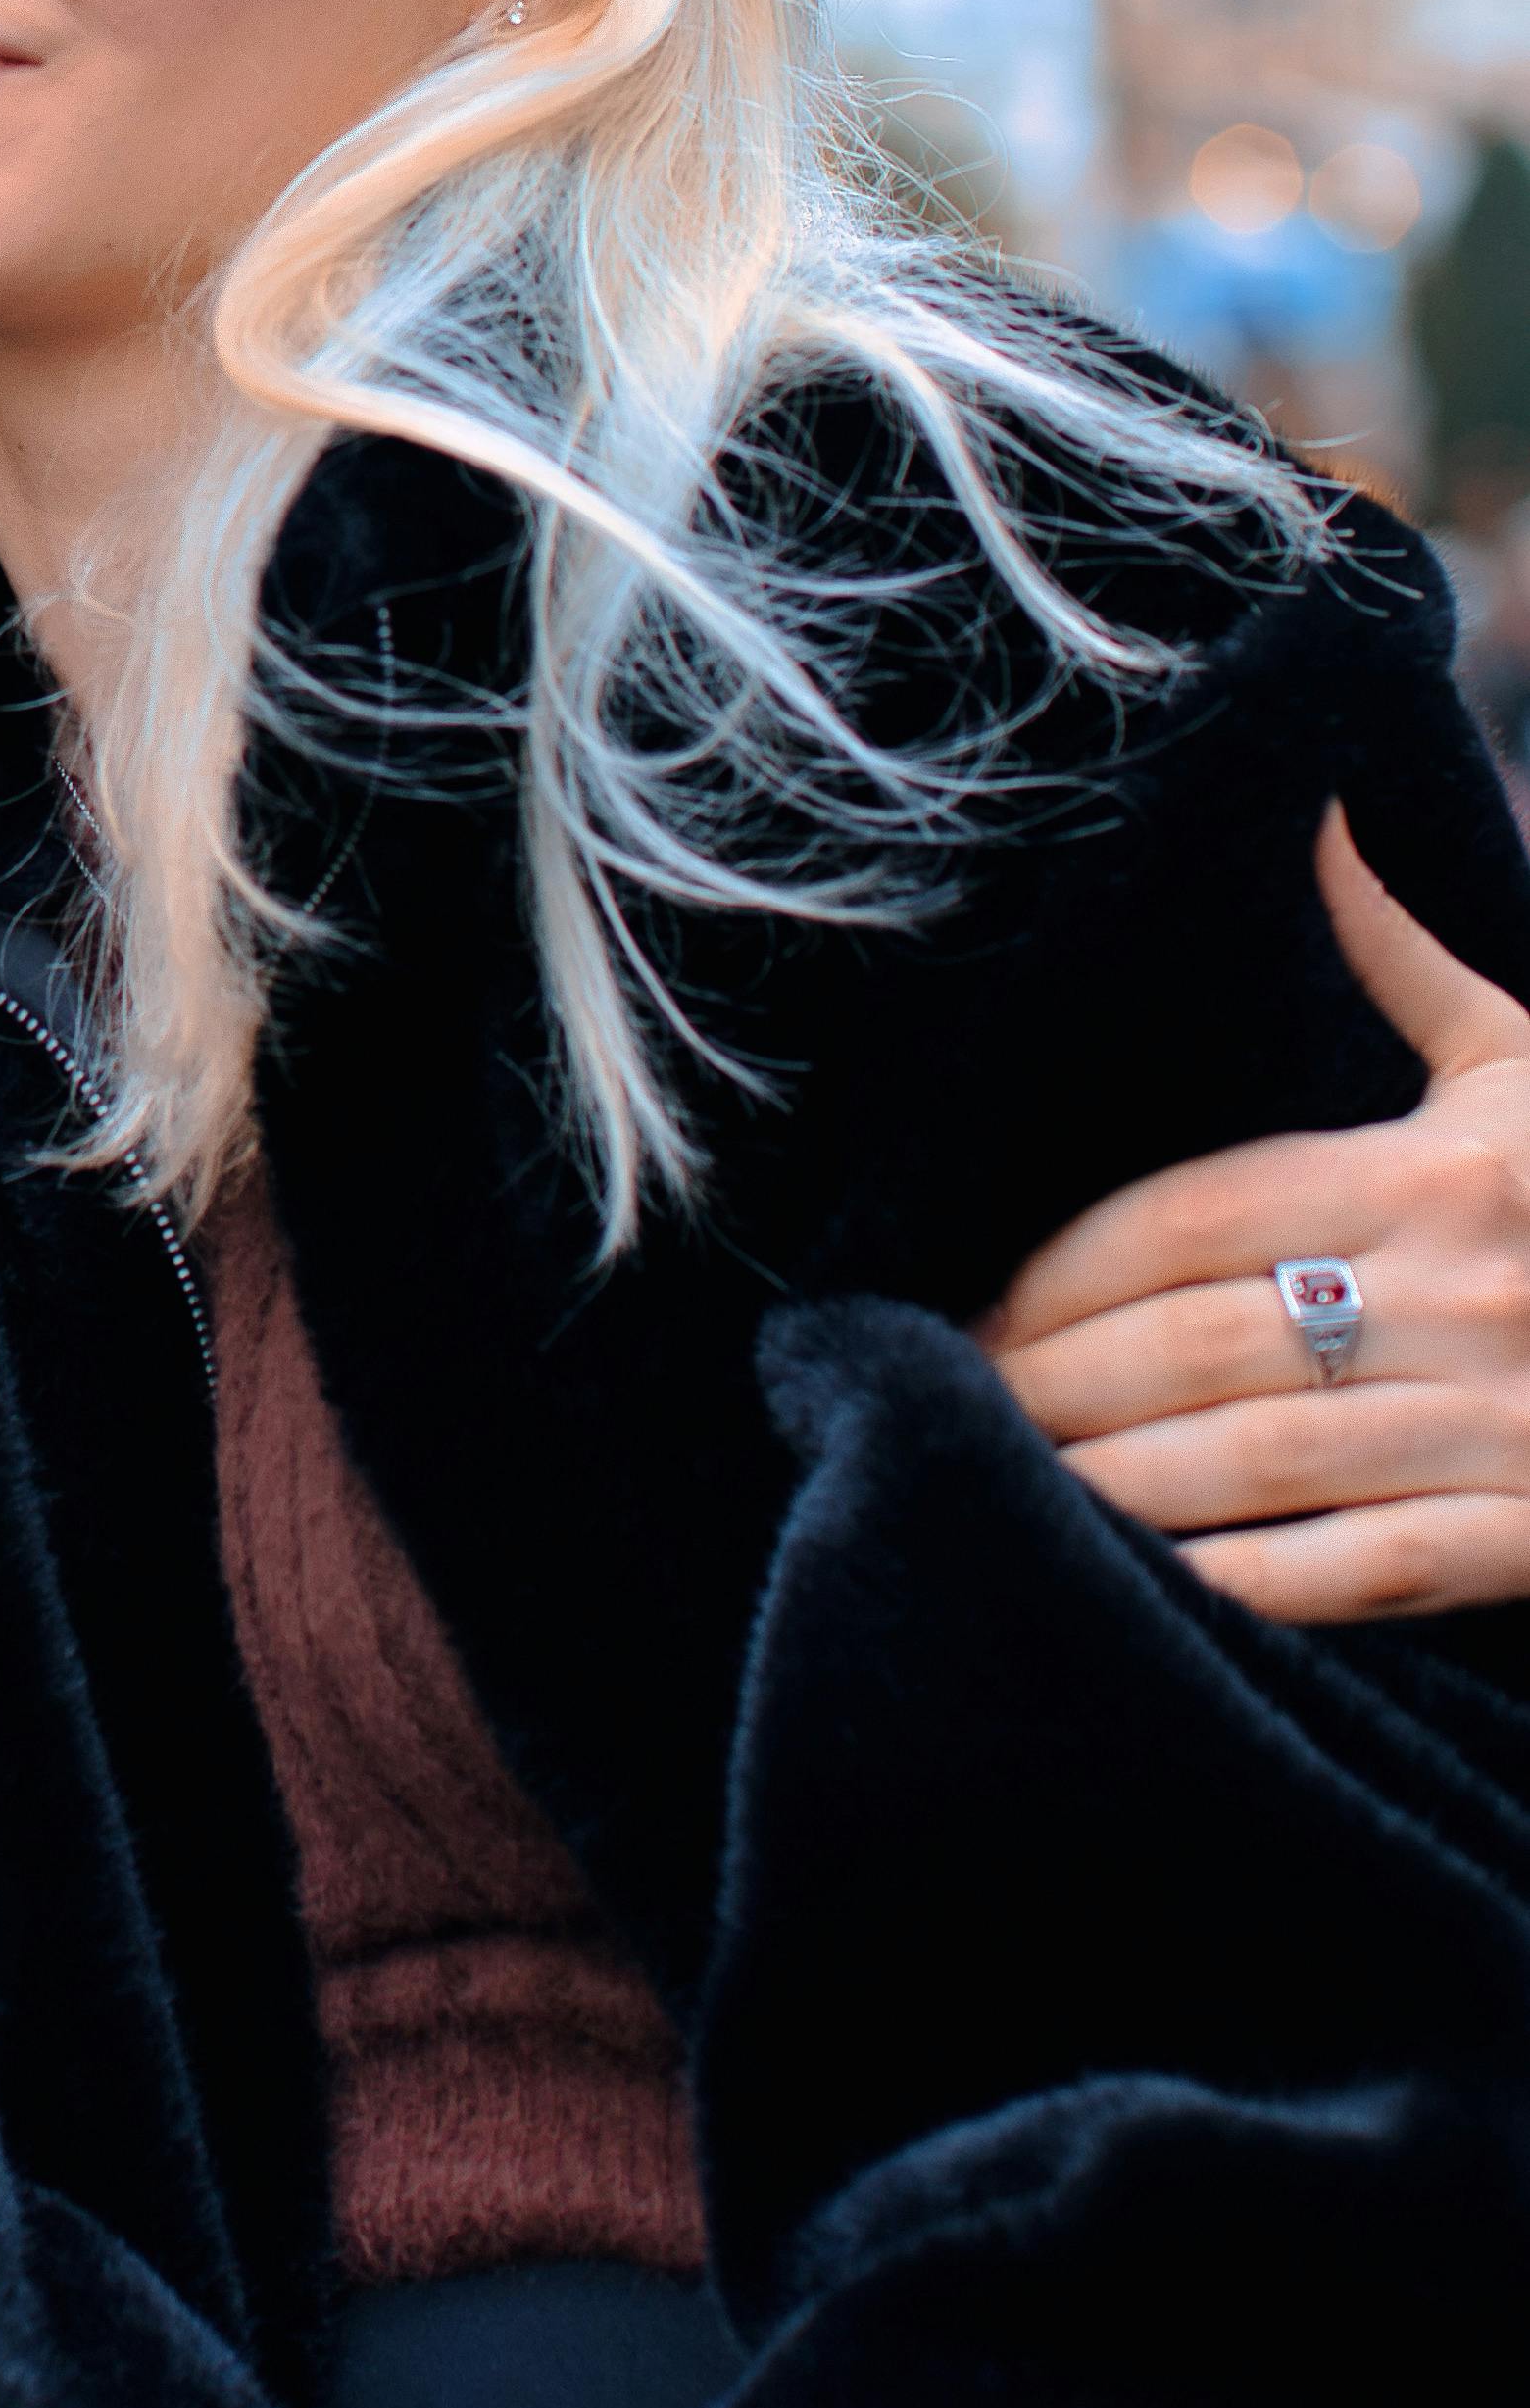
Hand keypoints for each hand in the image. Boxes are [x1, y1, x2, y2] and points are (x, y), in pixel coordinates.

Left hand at [982, 802, 1529, 1615]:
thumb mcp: (1528, 1061)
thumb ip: (1403, 955)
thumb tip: (1315, 818)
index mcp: (1435, 1171)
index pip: (1192, 1216)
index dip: (1060, 1268)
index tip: (969, 1300)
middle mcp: (1457, 1293)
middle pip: (1196, 1342)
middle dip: (1049, 1377)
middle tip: (937, 1399)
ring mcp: (1498, 1424)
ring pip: (1254, 1462)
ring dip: (1109, 1482)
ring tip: (996, 1485)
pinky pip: (1356, 1572)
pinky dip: (1241, 1585)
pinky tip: (1143, 1588)